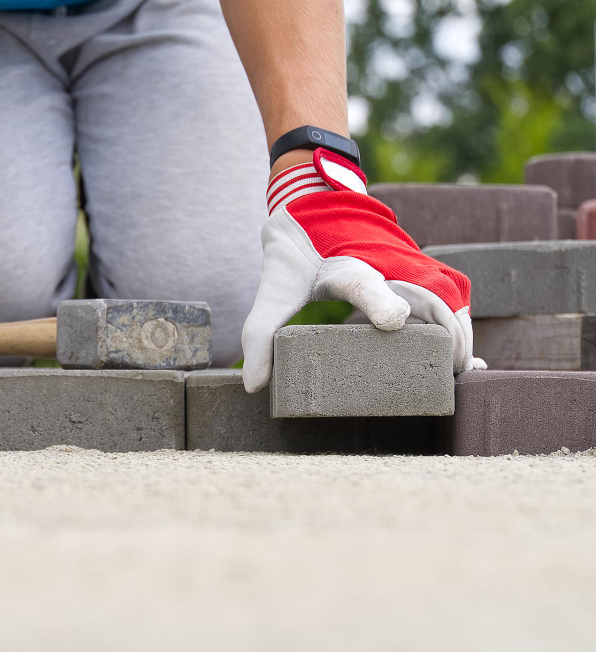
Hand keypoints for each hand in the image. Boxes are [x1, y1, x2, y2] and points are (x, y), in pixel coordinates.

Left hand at [241, 148, 485, 392]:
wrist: (315, 200)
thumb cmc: (298, 246)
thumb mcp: (274, 286)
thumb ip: (260, 333)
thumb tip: (254, 386)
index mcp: (348, 265)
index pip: (365, 283)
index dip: (380, 302)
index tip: (393, 321)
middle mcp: (387, 263)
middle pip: (431, 298)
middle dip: (445, 340)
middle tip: (446, 380)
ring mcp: (409, 263)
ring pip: (450, 299)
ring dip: (459, 335)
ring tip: (459, 373)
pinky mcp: (419, 268)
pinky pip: (451, 296)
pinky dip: (461, 324)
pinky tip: (463, 356)